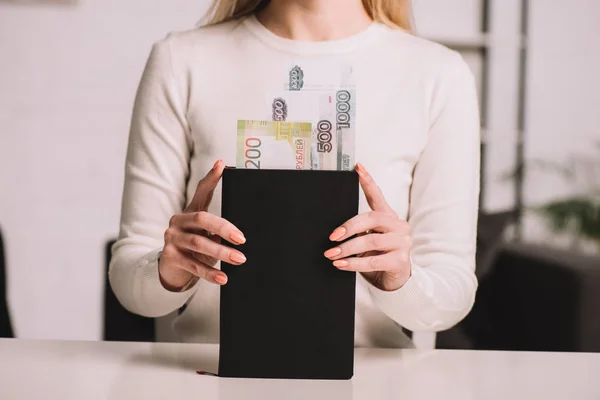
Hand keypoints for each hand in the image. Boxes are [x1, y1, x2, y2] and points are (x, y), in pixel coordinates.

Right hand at [158, 160, 245, 290]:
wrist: (171, 270)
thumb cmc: (195, 249)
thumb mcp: (206, 236)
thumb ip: (218, 230)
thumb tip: (241, 235)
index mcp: (190, 212)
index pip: (201, 191)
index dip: (211, 178)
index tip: (222, 165)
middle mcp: (178, 221)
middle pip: (202, 219)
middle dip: (224, 228)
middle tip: (242, 239)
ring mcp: (172, 238)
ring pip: (199, 243)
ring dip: (222, 252)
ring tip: (240, 259)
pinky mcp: (170, 257)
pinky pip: (193, 265)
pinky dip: (210, 272)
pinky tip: (223, 277)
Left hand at [324, 163, 411, 291]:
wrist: (393, 281)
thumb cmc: (377, 257)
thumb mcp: (367, 241)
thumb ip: (359, 231)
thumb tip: (334, 231)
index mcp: (388, 217)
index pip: (377, 196)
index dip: (368, 181)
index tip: (358, 168)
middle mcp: (398, 226)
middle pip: (372, 218)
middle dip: (349, 227)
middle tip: (332, 237)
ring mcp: (402, 243)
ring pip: (371, 241)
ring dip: (347, 248)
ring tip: (331, 254)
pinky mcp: (401, 261)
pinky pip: (373, 261)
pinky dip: (353, 263)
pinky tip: (341, 264)